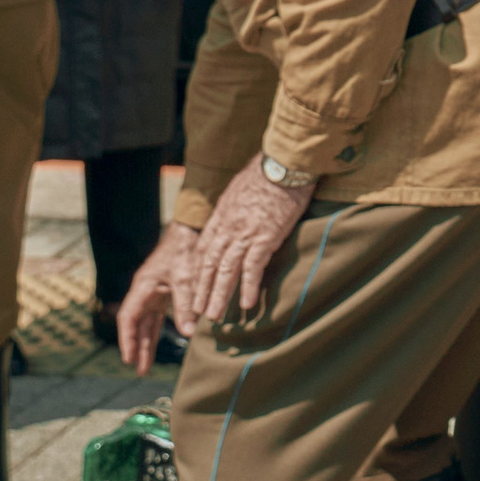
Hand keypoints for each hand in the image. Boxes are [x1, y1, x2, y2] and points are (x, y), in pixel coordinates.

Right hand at [117, 224, 198, 374]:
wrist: (190, 230)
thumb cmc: (186, 250)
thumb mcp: (186, 278)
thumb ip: (186, 305)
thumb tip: (189, 333)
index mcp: (143, 286)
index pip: (129, 318)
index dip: (128, 339)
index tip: (129, 358)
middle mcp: (144, 291)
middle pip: (135, 324)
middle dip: (136, 347)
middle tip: (139, 371)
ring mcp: (153, 292)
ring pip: (145, 323)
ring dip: (145, 343)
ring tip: (144, 367)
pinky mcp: (164, 292)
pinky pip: (156, 316)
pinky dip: (156, 331)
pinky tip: (154, 345)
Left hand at [185, 156, 308, 325]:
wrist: (283, 164)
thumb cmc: (267, 172)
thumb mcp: (241, 187)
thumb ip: (235, 205)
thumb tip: (235, 212)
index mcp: (221, 217)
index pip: (204, 250)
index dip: (199, 272)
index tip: (196, 287)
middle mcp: (227, 228)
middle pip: (209, 265)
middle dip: (203, 290)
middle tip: (199, 312)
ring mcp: (244, 234)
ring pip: (225, 271)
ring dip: (219, 295)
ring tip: (214, 316)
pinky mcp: (264, 237)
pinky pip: (253, 267)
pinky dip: (248, 286)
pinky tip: (246, 303)